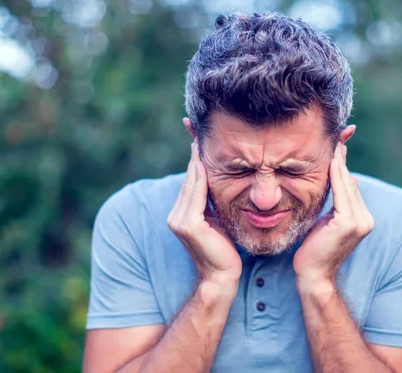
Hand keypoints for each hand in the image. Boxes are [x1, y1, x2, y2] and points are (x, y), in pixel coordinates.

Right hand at [167, 142, 241, 288]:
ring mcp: (179, 220)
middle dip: (195, 150)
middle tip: (196, 125)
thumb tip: (217, 181)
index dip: (195, 156)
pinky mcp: (188, 224)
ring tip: (202, 136)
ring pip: (192, 182)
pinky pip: (197, 194)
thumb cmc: (225, 250)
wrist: (223, 277)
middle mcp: (176, 214)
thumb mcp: (218, 219)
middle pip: (190, 177)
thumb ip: (212, 201)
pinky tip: (206, 160)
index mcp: (183, 213)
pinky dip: (202, 175)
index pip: (191, 179)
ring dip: (198, 158)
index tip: (198, 134)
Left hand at [293, 142, 374, 288]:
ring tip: (333, 143)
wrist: (313, 273)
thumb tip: (350, 179)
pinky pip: (342, 193)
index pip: (351, 186)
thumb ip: (340, 201)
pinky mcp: (349, 223)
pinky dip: (337, 176)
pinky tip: (332, 160)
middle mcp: (366, 219)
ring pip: (346, 185)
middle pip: (350, 183)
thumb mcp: (329, 219)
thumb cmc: (315, 248)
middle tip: (337, 137)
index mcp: (362, 218)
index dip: (343, 166)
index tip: (338, 145)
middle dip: (342, 159)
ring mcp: (360, 221)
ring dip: (339, 163)